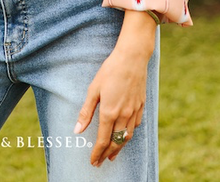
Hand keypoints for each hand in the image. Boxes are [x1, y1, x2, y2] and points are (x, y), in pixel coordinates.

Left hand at [73, 10, 155, 166]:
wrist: (132, 58)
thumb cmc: (110, 70)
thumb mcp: (94, 89)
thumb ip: (86, 111)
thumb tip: (77, 130)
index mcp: (109, 112)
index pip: (103, 140)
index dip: (97, 153)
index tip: (93, 161)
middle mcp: (123, 115)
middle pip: (116, 142)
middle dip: (107, 154)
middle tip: (101, 162)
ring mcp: (134, 111)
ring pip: (127, 136)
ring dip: (119, 147)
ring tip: (113, 154)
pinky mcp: (141, 106)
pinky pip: (136, 126)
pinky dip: (129, 134)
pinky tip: (125, 135)